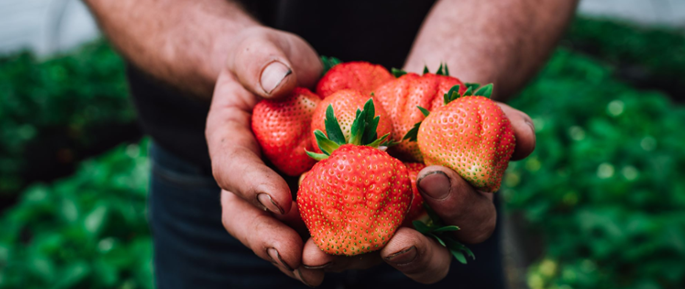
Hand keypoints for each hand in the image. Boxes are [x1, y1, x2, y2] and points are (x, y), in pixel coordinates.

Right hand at [206, 26, 321, 285]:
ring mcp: (271, 192)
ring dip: (296, 257)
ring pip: (272, 233)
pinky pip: (307, 230)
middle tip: (295, 256)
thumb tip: (279, 81)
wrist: (283, 78)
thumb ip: (261, 60)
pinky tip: (351, 260)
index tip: (277, 200)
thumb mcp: (260, 49)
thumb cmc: (269, 61)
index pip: (231, 166)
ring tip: (321, 272)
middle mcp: (244, 175)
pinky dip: (326, 248)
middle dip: (267, 239)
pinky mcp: (302, 201)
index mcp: (228, 138)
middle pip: (243, 216)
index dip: (251, 186)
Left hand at [297, 102, 535, 284]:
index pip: (470, 222)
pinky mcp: (348, 225)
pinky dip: (321, 248)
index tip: (434, 177)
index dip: (457, 208)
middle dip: (413, 251)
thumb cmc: (444, 108)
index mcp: (464, 207)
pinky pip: (337, 245)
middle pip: (427, 257)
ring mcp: (387, 231)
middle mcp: (428, 228)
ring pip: (375, 259)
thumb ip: (504, 121)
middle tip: (394, 239)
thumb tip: (528, 137)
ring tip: (324, 257)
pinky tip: (303, 246)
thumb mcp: (475, 108)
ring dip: (352, 260)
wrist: (402, 105)